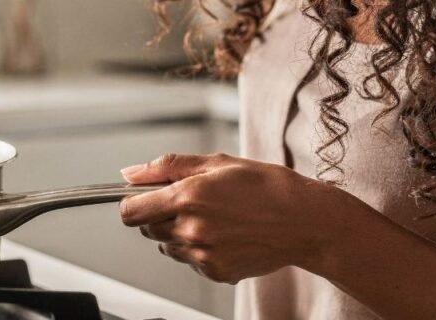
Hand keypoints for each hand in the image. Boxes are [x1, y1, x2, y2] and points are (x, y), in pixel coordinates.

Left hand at [119, 153, 351, 283]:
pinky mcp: (216, 272)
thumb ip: (168, 167)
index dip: (132, 203)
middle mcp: (191, 229)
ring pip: (168, 247)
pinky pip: (191, 262)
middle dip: (160, 215)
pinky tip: (226, 235)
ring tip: (215, 218)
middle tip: (193, 202)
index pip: (130, 212)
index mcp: (188, 197)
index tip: (144, 198)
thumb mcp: (217, 163)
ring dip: (180, 233)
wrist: (305, 221)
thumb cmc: (267, 186)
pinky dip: (201, 250)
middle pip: (147, 230)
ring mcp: (203, 255)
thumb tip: (130, 173)